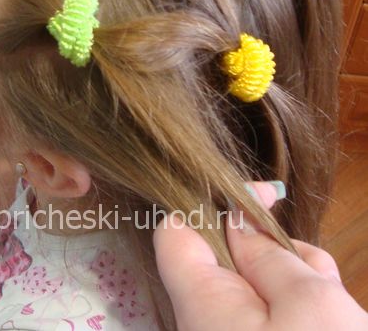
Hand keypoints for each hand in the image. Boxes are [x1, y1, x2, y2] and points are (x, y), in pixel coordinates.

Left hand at [153, 181, 367, 330]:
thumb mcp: (309, 304)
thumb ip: (268, 256)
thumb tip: (237, 220)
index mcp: (202, 306)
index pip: (175, 233)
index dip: (210, 202)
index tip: (258, 194)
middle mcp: (208, 324)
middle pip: (225, 258)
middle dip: (271, 251)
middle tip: (314, 268)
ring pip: (256, 286)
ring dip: (296, 280)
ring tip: (330, 297)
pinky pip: (271, 316)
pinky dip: (301, 306)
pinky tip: (335, 314)